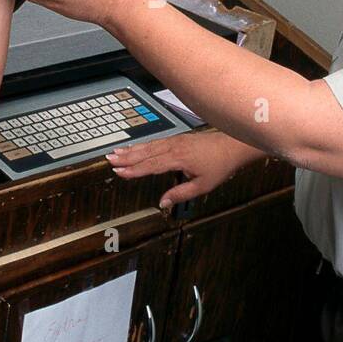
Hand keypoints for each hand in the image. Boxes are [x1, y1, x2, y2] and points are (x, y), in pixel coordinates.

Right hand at [106, 130, 257, 211]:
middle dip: (127, 157)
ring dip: (132, 149)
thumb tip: (162, 203)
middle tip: (110, 159)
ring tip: (117, 152)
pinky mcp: (178, 138)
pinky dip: (143, 145)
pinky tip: (136, 147)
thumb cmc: (220, 166)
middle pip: (146, 153)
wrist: (233, 146)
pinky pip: (156, 141)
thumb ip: (180, 194)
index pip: (151, 165)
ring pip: (149, 145)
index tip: (119, 172)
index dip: (134, 170)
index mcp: (178, 159)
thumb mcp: (202, 186)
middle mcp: (173, 147)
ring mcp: (175, 141)